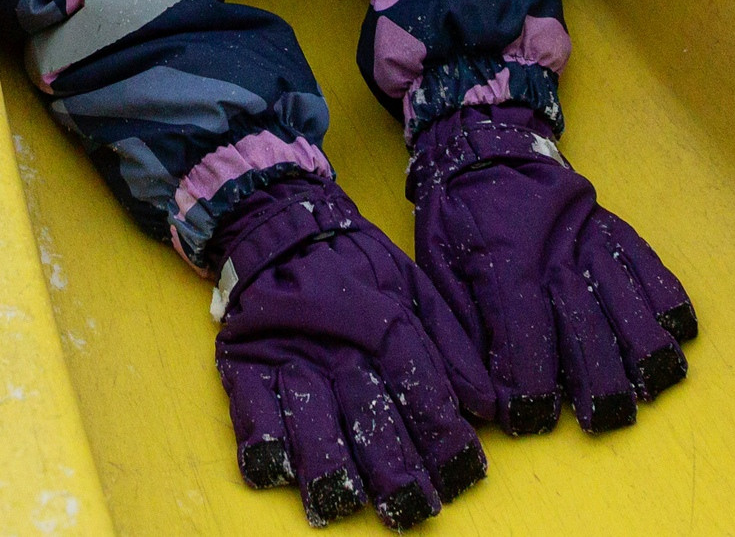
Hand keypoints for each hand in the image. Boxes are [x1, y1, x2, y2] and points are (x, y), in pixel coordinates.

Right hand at [213, 174, 493, 528]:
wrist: (285, 227)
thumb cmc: (360, 267)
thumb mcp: (418, 290)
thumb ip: (454, 348)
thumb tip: (489, 407)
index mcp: (386, 323)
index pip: (420, 389)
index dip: (443, 436)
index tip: (462, 473)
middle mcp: (340, 345)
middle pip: (370, 416)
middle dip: (396, 469)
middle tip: (414, 508)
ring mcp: (289, 355)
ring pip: (313, 420)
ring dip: (332, 467)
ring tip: (345, 501)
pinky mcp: (245, 363)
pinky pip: (252, 410)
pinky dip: (264, 443)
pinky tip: (279, 473)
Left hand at [408, 105, 694, 435]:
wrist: (487, 146)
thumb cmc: (456, 215)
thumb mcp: (436, 269)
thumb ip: (458, 336)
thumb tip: (482, 400)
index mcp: (504, 262)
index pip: (526, 333)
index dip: (533, 383)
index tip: (535, 418)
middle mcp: (555, 253)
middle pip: (587, 326)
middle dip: (599, 380)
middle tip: (606, 418)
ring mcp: (591, 239)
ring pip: (626, 298)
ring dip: (642, 347)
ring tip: (651, 386)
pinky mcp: (613, 230)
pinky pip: (648, 266)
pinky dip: (667, 300)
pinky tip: (678, 333)